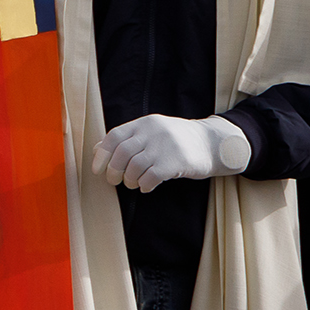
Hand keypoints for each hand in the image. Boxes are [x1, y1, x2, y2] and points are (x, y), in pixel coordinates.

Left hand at [92, 113, 249, 192]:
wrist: (214, 143)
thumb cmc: (176, 141)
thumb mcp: (152, 133)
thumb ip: (127, 139)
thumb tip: (96, 150)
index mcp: (144, 123)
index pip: (114, 136)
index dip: (101, 154)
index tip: (97, 169)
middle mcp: (153, 132)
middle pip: (122, 153)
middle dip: (114, 171)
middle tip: (115, 181)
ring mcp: (166, 146)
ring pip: (134, 167)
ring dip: (129, 180)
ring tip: (133, 183)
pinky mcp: (176, 162)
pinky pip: (151, 177)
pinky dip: (144, 185)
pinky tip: (147, 187)